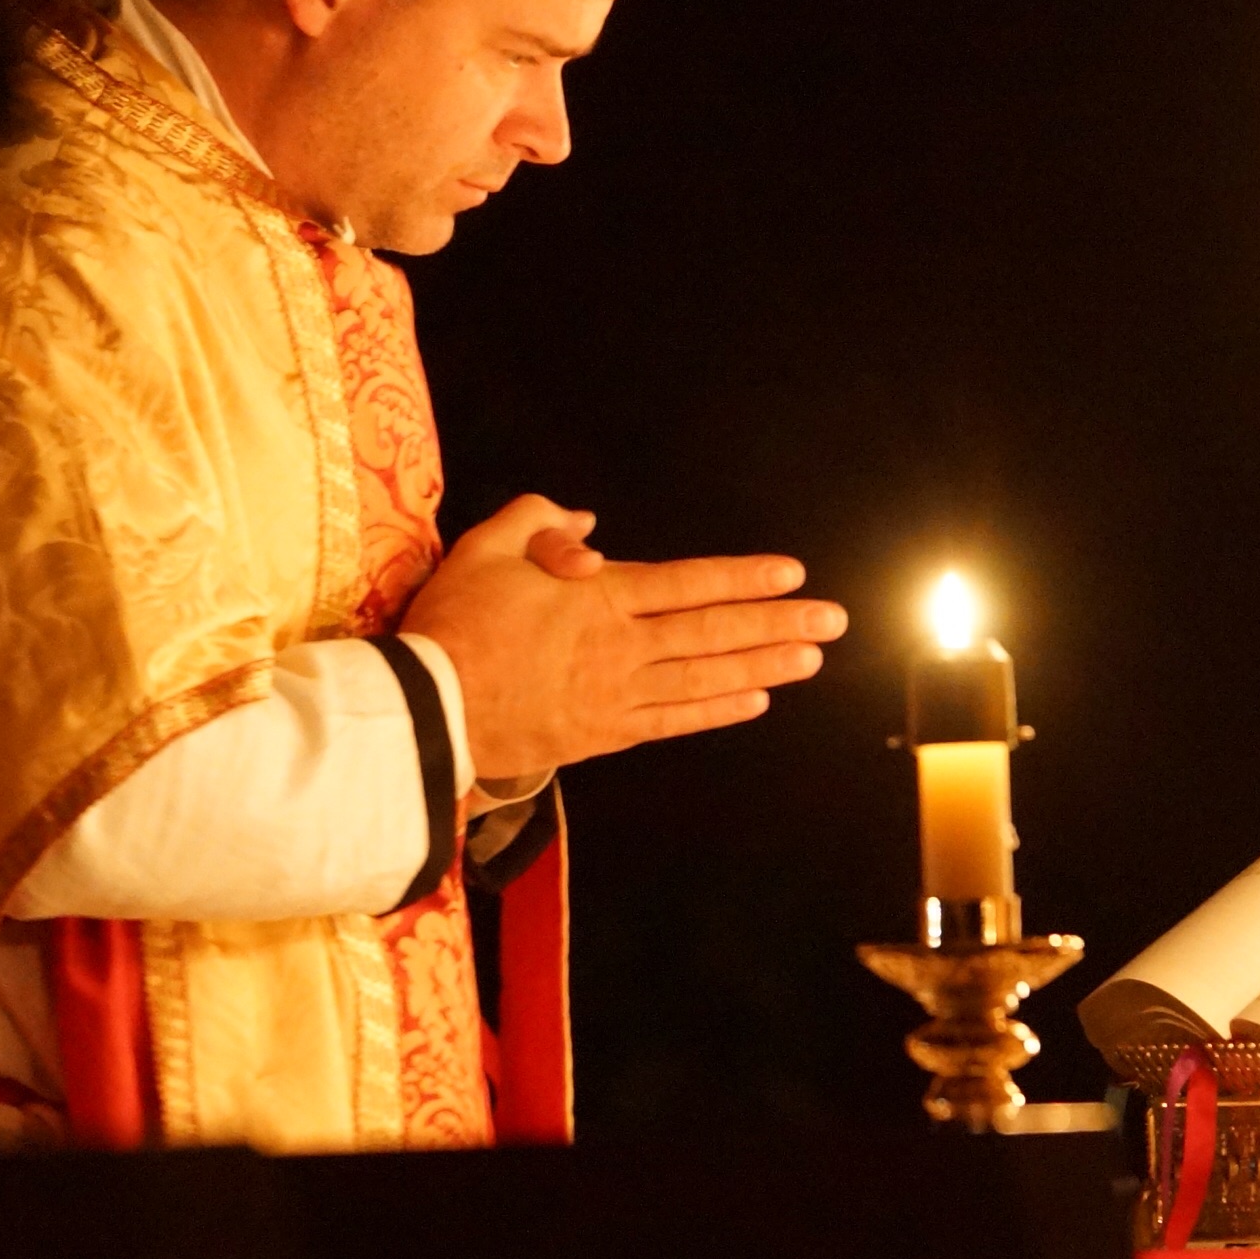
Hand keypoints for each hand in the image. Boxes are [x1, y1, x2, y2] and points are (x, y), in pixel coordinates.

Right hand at [401, 494, 847, 782]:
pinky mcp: (600, 735)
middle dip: (777, 624)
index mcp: (598, 598)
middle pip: (712, 632)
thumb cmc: (454, 622)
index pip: (688, 583)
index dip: (743, 578)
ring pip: (703, 680)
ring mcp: (615, 696)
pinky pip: (671, 722)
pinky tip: (751, 703)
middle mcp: (620, 647)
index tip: (791, 574)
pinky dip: (715, 713)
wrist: (428, 709)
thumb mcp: (485, 547)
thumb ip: (537, 523)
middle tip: (832, 621)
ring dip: (761, 668)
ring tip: (809, 659)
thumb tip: (583, 527)